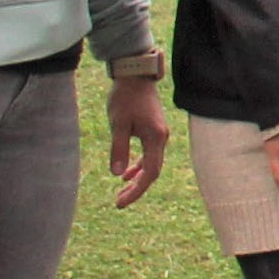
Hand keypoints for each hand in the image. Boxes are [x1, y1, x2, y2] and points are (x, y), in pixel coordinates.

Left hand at [107, 77, 174, 208]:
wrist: (135, 75)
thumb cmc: (125, 97)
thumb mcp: (118, 124)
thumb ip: (119, 149)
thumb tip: (118, 174)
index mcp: (156, 138)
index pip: (150, 173)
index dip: (136, 190)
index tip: (120, 202)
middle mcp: (161, 138)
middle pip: (152, 171)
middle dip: (136, 188)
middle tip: (119, 201)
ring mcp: (158, 134)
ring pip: (151, 163)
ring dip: (137, 178)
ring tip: (121, 190)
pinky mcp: (153, 129)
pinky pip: (149, 154)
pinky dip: (138, 165)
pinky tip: (126, 172)